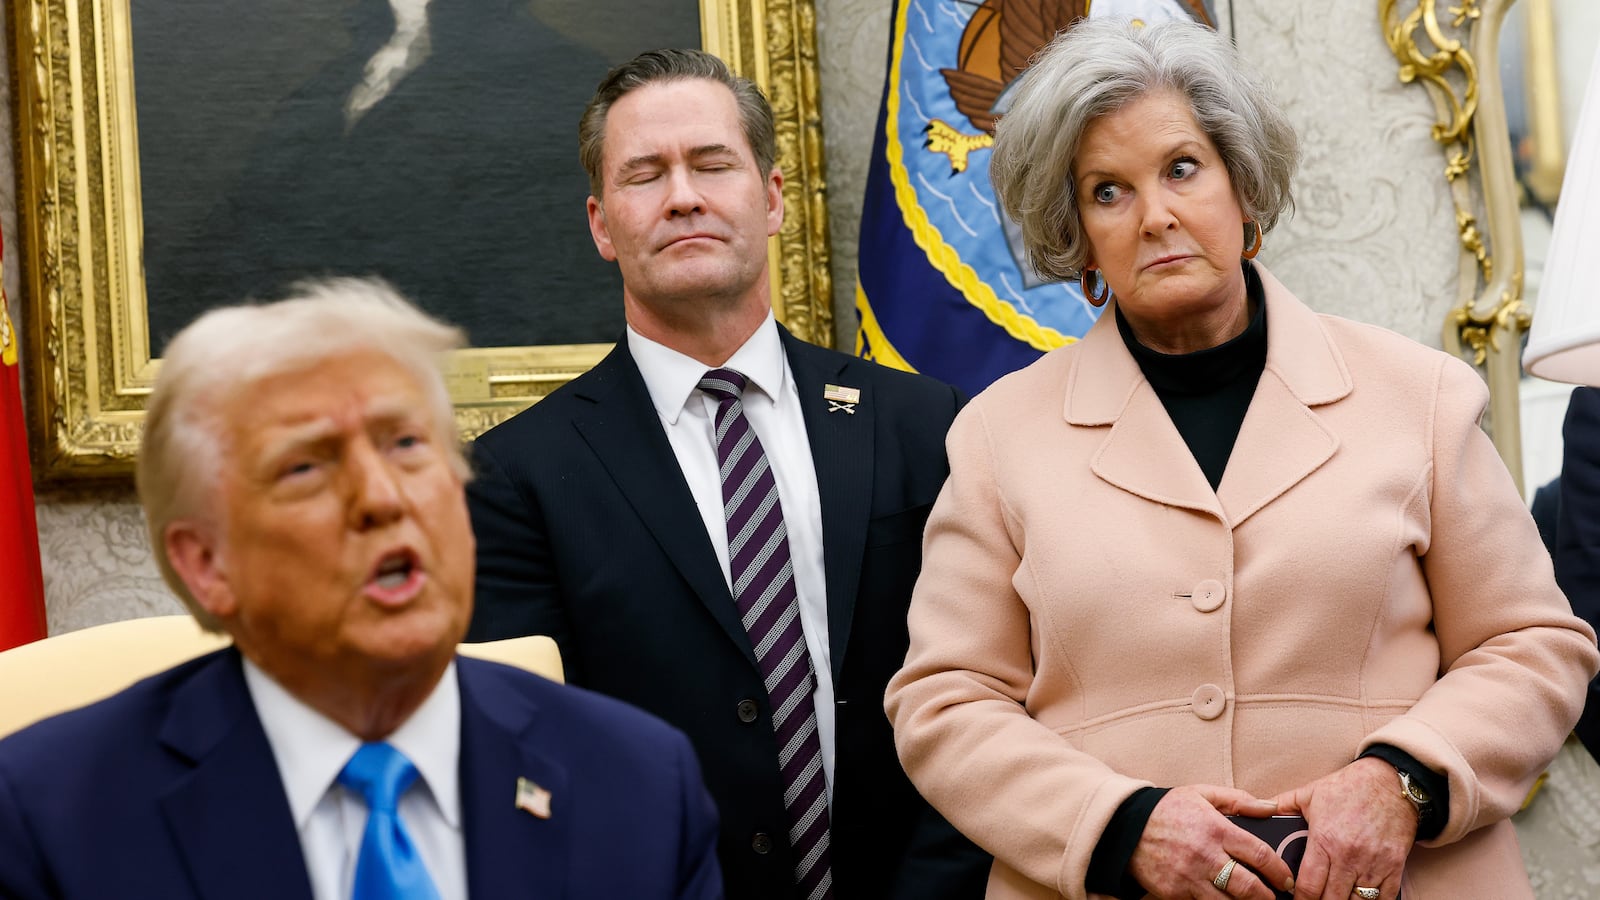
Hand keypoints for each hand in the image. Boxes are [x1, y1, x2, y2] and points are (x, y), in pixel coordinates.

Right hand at [1128, 785, 1295, 898]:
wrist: (1124, 827)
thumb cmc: (1167, 809)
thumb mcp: (1201, 794)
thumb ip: (1238, 800)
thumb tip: (1271, 807)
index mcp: (1216, 829)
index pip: (1259, 854)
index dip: (1279, 871)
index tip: (1287, 879)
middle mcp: (1204, 856)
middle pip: (1248, 887)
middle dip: (1268, 897)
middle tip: (1276, 898)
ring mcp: (1188, 877)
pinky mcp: (1174, 893)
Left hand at [1270, 758, 1417, 899]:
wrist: (1390, 780)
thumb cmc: (1348, 787)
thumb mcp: (1308, 793)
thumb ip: (1280, 806)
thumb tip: (1256, 812)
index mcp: (1325, 840)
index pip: (1308, 886)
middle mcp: (1349, 856)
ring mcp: (1374, 864)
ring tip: (1333, 898)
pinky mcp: (1394, 867)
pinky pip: (1384, 899)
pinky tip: (1357, 899)